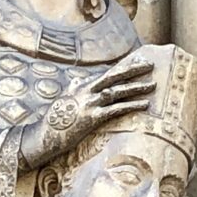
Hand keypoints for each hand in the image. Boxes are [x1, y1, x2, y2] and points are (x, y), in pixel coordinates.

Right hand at [19, 59, 154, 169]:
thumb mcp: (64, 99)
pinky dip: (131, 105)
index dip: (123, 67)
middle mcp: (86, 91)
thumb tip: (78, 80)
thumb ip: (74, 88)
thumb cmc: (55, 121)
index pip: (106, 73)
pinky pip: (116, 109)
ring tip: (152, 85)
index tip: (138, 62)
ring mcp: (89, 104)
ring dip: (136, 88)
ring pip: (117, 91)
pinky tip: (144, 104)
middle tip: (150, 65)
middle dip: (133, 69)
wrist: (44, 135)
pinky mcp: (92, 118)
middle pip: (114, 76)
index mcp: (81, 86)